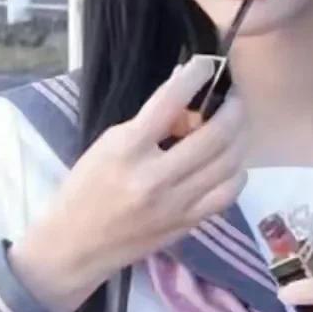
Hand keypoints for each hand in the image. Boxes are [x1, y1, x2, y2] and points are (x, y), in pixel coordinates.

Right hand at [10, 56, 247, 311]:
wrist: (73, 247)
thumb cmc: (85, 189)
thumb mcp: (108, 145)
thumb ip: (149, 123)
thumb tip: (188, 96)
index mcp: (127, 149)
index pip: (170, 101)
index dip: (196, 75)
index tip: (208, 64)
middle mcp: (155, 177)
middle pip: (215, 134)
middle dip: (233, 108)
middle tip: (234, 97)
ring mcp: (175, 204)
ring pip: (229, 162)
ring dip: (239, 137)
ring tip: (235, 125)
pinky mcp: (187, 224)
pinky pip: (228, 192)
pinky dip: (236, 171)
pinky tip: (230, 163)